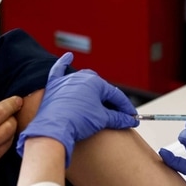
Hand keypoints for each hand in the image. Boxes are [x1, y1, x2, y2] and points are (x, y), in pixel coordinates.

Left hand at [18, 53, 138, 165]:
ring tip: (99, 101)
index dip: (125, 107)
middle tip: (116, 113)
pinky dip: (63, 63)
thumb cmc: (78, 121)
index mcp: (95, 82)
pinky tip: (68, 56)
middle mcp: (81, 77)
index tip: (131, 116)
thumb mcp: (102, 119)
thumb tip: (129, 120)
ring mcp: (66, 81)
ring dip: (91, 89)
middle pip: (100, 88)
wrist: (55, 130)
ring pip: (83, 81)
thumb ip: (118, 118)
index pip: (115, 95)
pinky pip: (58, 71)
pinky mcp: (54, 87)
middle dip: (109, 100)